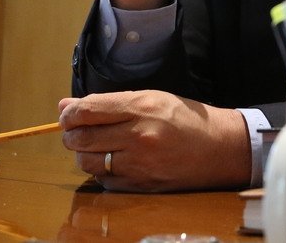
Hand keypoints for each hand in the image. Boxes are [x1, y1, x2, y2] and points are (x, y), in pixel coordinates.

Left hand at [59, 91, 250, 191]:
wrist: (220, 147)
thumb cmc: (186, 118)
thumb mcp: (152, 99)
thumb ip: (109, 103)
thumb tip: (66, 105)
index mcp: (142, 107)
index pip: (87, 111)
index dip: (69, 114)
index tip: (68, 116)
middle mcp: (139, 135)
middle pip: (81, 138)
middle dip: (72, 135)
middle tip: (77, 131)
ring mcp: (140, 163)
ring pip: (88, 162)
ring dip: (85, 154)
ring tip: (96, 147)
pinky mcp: (141, 185)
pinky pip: (104, 180)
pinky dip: (103, 171)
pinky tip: (115, 161)